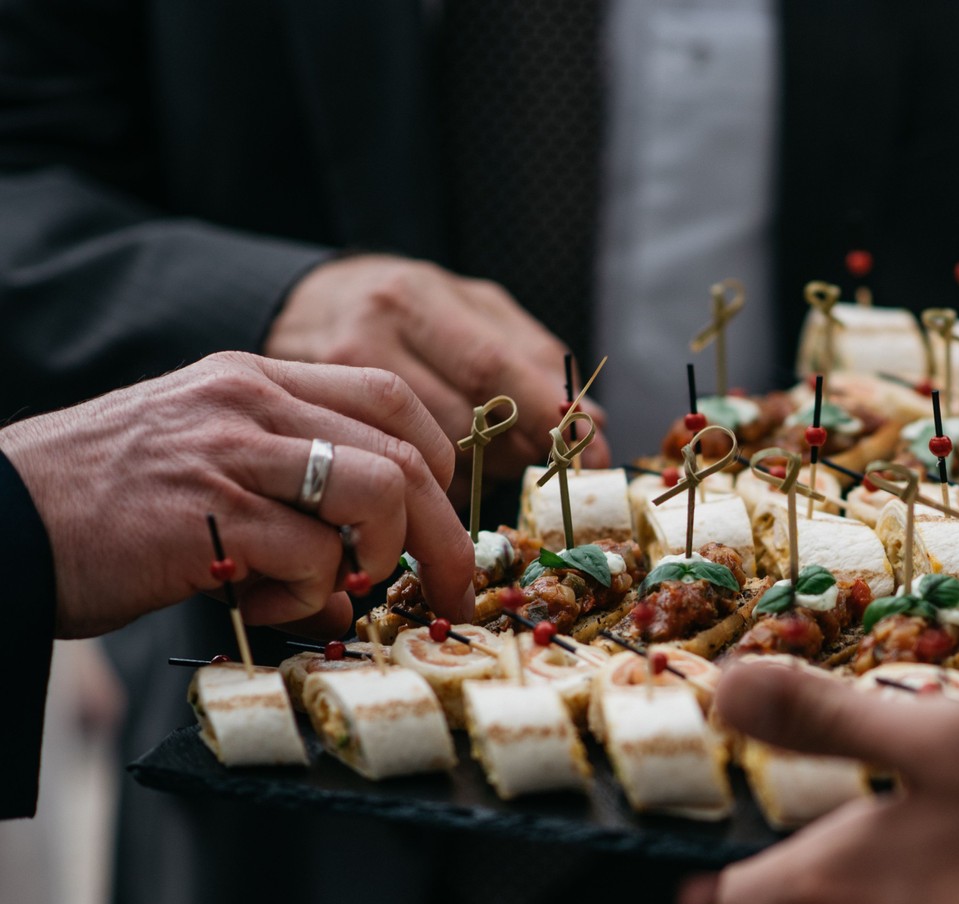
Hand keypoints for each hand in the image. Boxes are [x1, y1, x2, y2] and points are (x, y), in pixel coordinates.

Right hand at [0, 353, 476, 639]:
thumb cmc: (99, 509)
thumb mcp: (202, 469)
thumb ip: (289, 506)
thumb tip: (359, 585)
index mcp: (250, 379)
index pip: (390, 396)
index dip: (438, 463)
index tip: (443, 523)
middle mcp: (247, 402)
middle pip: (405, 452)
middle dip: (444, 535)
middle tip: (450, 591)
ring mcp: (229, 454)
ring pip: (378, 493)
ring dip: (378, 559)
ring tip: (331, 588)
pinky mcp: (210, 516)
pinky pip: (316, 559)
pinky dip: (308, 598)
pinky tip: (254, 603)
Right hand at [266, 254, 611, 478]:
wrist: (297, 306)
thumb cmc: (403, 309)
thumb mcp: (469, 308)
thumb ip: (532, 356)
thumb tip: (593, 419)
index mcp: (415, 299)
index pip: (490, 367)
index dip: (545, 415)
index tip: (590, 448)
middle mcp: (368, 336)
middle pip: (464, 419)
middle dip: (518, 448)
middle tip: (541, 454)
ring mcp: (333, 384)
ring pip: (431, 455)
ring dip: (480, 470)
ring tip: (487, 449)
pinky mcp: (313, 426)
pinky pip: (398, 473)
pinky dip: (437, 481)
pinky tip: (441, 463)